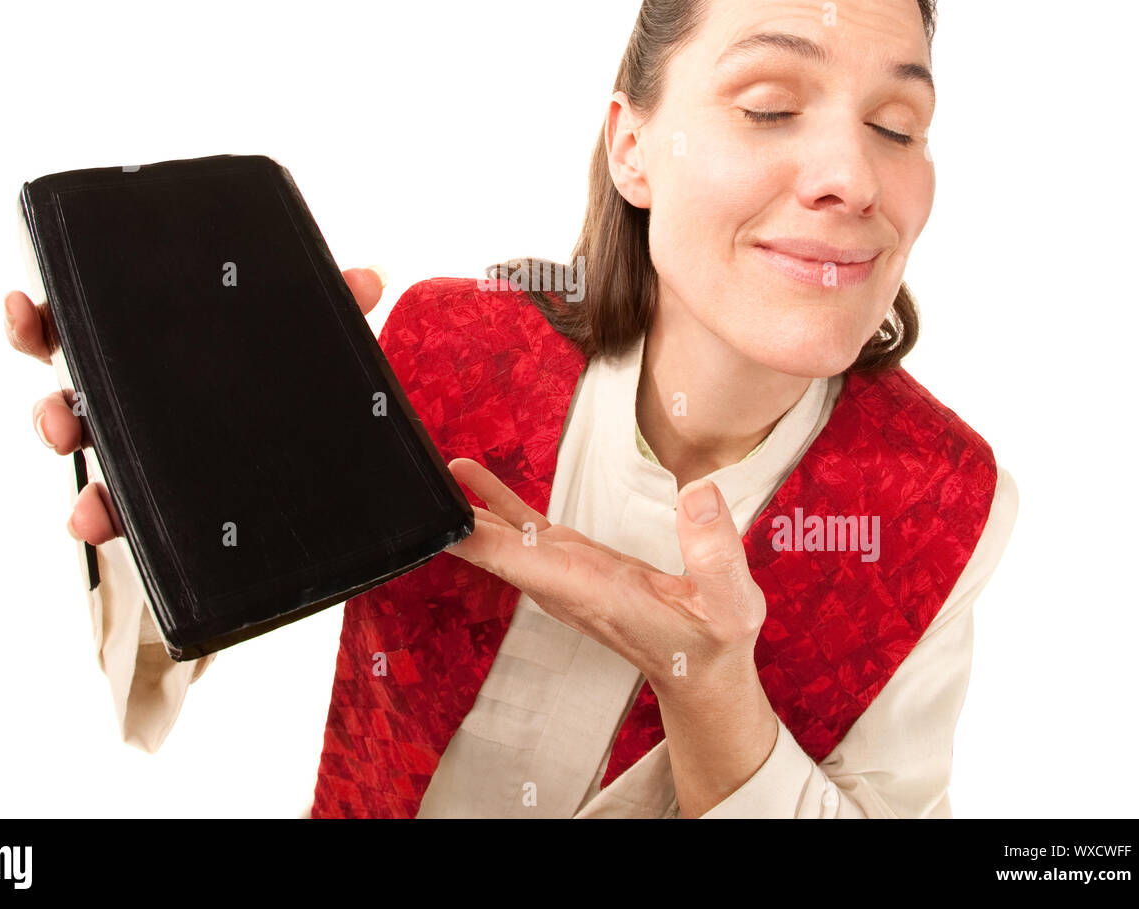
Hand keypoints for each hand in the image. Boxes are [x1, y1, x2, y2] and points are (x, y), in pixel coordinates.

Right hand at [4, 266, 389, 544]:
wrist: (317, 455)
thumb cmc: (289, 376)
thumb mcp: (306, 340)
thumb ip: (332, 307)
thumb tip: (369, 278)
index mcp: (156, 345)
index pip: (85, 326)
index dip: (44, 319)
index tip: (22, 303)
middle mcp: (135, 395)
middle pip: (67, 393)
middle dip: (49, 405)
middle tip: (58, 417)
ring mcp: (142, 449)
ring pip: (87, 455)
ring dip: (77, 469)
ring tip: (80, 483)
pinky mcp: (159, 500)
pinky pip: (118, 508)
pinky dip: (100, 514)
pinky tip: (92, 519)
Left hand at [444, 457, 767, 697]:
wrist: (701, 672)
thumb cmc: (713, 642)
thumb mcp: (731, 603)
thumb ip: (716, 553)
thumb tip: (698, 494)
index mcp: (588, 588)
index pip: (513, 557)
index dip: (468, 534)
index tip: (429, 513)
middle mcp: (561, 581)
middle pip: (489, 545)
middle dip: (449, 517)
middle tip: (406, 477)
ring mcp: (561, 571)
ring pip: (499, 534)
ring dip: (465, 504)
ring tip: (430, 466)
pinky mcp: (571, 560)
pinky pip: (522, 526)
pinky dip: (495, 502)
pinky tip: (471, 478)